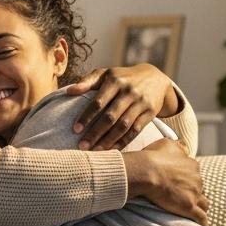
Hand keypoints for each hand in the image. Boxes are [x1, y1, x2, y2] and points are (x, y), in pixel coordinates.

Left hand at [64, 64, 180, 150]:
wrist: (155, 78)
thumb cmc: (122, 78)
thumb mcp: (106, 74)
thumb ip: (88, 81)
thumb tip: (69, 91)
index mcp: (115, 81)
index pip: (98, 102)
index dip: (86, 117)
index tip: (75, 130)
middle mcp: (129, 91)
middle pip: (110, 116)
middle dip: (95, 133)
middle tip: (83, 146)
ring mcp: (141, 102)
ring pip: (123, 125)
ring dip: (109, 140)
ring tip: (96, 152)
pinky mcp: (150, 112)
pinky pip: (136, 130)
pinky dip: (124, 141)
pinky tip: (113, 150)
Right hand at [122, 139, 208, 224]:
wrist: (147, 172)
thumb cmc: (154, 157)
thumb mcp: (167, 144)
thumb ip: (178, 145)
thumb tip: (184, 145)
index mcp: (192, 165)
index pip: (195, 173)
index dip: (189, 179)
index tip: (182, 183)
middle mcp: (197, 179)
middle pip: (200, 188)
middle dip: (194, 193)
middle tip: (185, 198)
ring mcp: (194, 194)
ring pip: (204, 203)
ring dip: (200, 207)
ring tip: (195, 212)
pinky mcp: (189, 207)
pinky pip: (201, 218)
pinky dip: (203, 223)